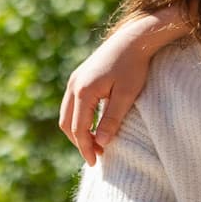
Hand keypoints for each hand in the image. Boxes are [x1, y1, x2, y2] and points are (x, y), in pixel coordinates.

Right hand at [58, 14, 174, 165]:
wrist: (132, 39)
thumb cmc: (133, 66)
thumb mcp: (126, 95)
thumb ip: (112, 119)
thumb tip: (102, 143)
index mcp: (84, 92)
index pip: (79, 129)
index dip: (86, 148)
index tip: (96, 162)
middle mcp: (73, 86)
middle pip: (67, 124)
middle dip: (79, 142)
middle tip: (96, 156)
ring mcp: (74, 80)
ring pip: (67, 114)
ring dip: (77, 131)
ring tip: (95, 144)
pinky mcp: (79, 77)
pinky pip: (72, 104)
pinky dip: (78, 119)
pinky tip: (93, 126)